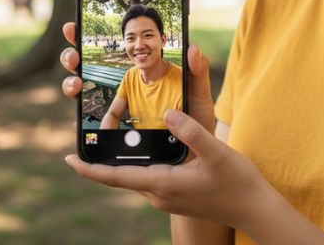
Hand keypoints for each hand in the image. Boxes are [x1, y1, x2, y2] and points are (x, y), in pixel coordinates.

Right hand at [59, 22, 215, 133]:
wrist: (200, 150)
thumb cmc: (199, 116)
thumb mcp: (199, 91)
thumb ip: (197, 70)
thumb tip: (193, 47)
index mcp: (141, 69)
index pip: (108, 49)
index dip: (85, 37)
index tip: (71, 27)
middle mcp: (124, 85)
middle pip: (86, 65)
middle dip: (71, 58)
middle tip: (74, 57)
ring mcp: (119, 107)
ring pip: (84, 91)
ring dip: (72, 85)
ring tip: (77, 86)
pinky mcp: (119, 131)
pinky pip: (99, 126)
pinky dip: (91, 124)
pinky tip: (93, 126)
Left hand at [64, 109, 271, 231]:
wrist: (254, 209)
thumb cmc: (237, 183)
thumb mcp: (216, 152)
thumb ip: (191, 132)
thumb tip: (168, 113)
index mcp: (163, 184)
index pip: (116, 177)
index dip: (90, 169)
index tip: (68, 159)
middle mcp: (159, 193)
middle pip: (121, 174)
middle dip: (103, 156)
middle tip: (94, 128)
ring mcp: (166, 196)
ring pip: (135, 174)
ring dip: (122, 157)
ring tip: (112, 132)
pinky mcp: (174, 193)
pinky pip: (148, 175)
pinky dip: (138, 160)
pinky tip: (143, 144)